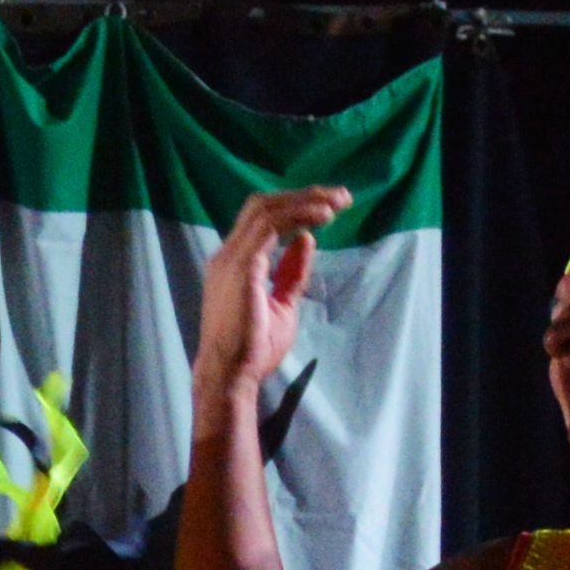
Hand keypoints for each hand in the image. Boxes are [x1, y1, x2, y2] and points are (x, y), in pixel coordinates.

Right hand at [197, 184, 343, 401]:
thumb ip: (290, 273)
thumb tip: (306, 239)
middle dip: (303, 195)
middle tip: (341, 197)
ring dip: (305, 201)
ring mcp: (231, 259)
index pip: (261, 219)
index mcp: (234, 262)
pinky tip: (322, 218)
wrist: (229, 374)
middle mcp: (228, 254)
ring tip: (337, 203)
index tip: (330, 207)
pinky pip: (270, 228)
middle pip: (262, 205)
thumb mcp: (281, 305)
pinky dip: (297, 216)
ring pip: (266, 210)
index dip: (295, 205)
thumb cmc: (253, 349)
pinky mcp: (242, 267)